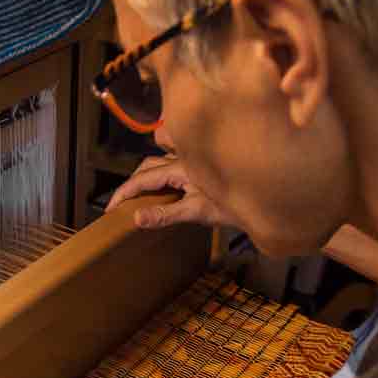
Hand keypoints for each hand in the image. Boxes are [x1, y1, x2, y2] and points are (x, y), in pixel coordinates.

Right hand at [107, 155, 233, 229]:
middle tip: (122, 204)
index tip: (111, 208)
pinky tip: (168, 184)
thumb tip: (137, 217)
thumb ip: (165, 214)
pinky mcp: (204, 167)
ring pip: (161, 161)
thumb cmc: (236, 204)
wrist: (266, 198)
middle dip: (132, 183)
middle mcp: (186, 159)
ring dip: (147, 175)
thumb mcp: (197, 212)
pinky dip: (164, 171)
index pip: (143, 179)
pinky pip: (176, 162)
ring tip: (140, 194)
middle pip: (148, 166)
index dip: (124, 193)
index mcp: (182, 168)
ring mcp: (195, 161)